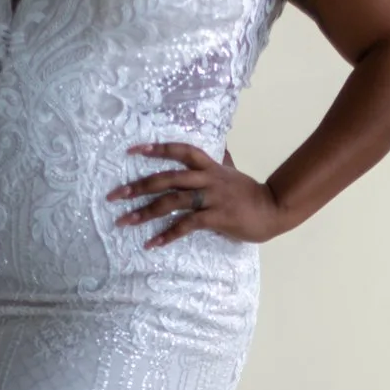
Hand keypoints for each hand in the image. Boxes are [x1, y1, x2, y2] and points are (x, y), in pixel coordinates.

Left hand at [106, 143, 282, 249]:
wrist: (274, 209)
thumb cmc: (251, 193)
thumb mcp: (233, 172)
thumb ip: (222, 160)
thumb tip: (220, 146)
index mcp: (210, 166)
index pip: (181, 151)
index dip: (157, 149)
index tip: (132, 150)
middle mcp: (208, 179)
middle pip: (168, 178)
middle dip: (138, 186)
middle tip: (115, 195)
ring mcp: (212, 197)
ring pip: (173, 201)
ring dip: (145, 212)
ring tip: (124, 221)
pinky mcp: (217, 217)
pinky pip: (187, 225)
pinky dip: (167, 234)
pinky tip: (152, 243)